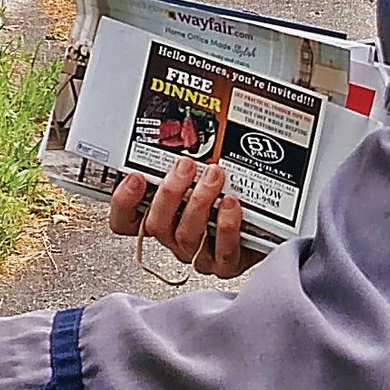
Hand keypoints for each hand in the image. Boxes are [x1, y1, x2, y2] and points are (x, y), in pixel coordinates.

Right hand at [109, 157, 259, 279]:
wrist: (266, 228)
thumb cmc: (230, 199)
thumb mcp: (202, 175)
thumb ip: (189, 161)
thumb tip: (191, 126)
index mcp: (164, 219)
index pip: (126, 221)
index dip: (124, 202)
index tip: (135, 177)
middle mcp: (176, 238)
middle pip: (156, 224)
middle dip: (170, 192)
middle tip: (185, 166)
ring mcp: (199, 253)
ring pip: (186, 236)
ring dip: (199, 202)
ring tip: (214, 176)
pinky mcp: (226, 264)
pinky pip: (221, 251)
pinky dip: (226, 226)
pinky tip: (231, 204)